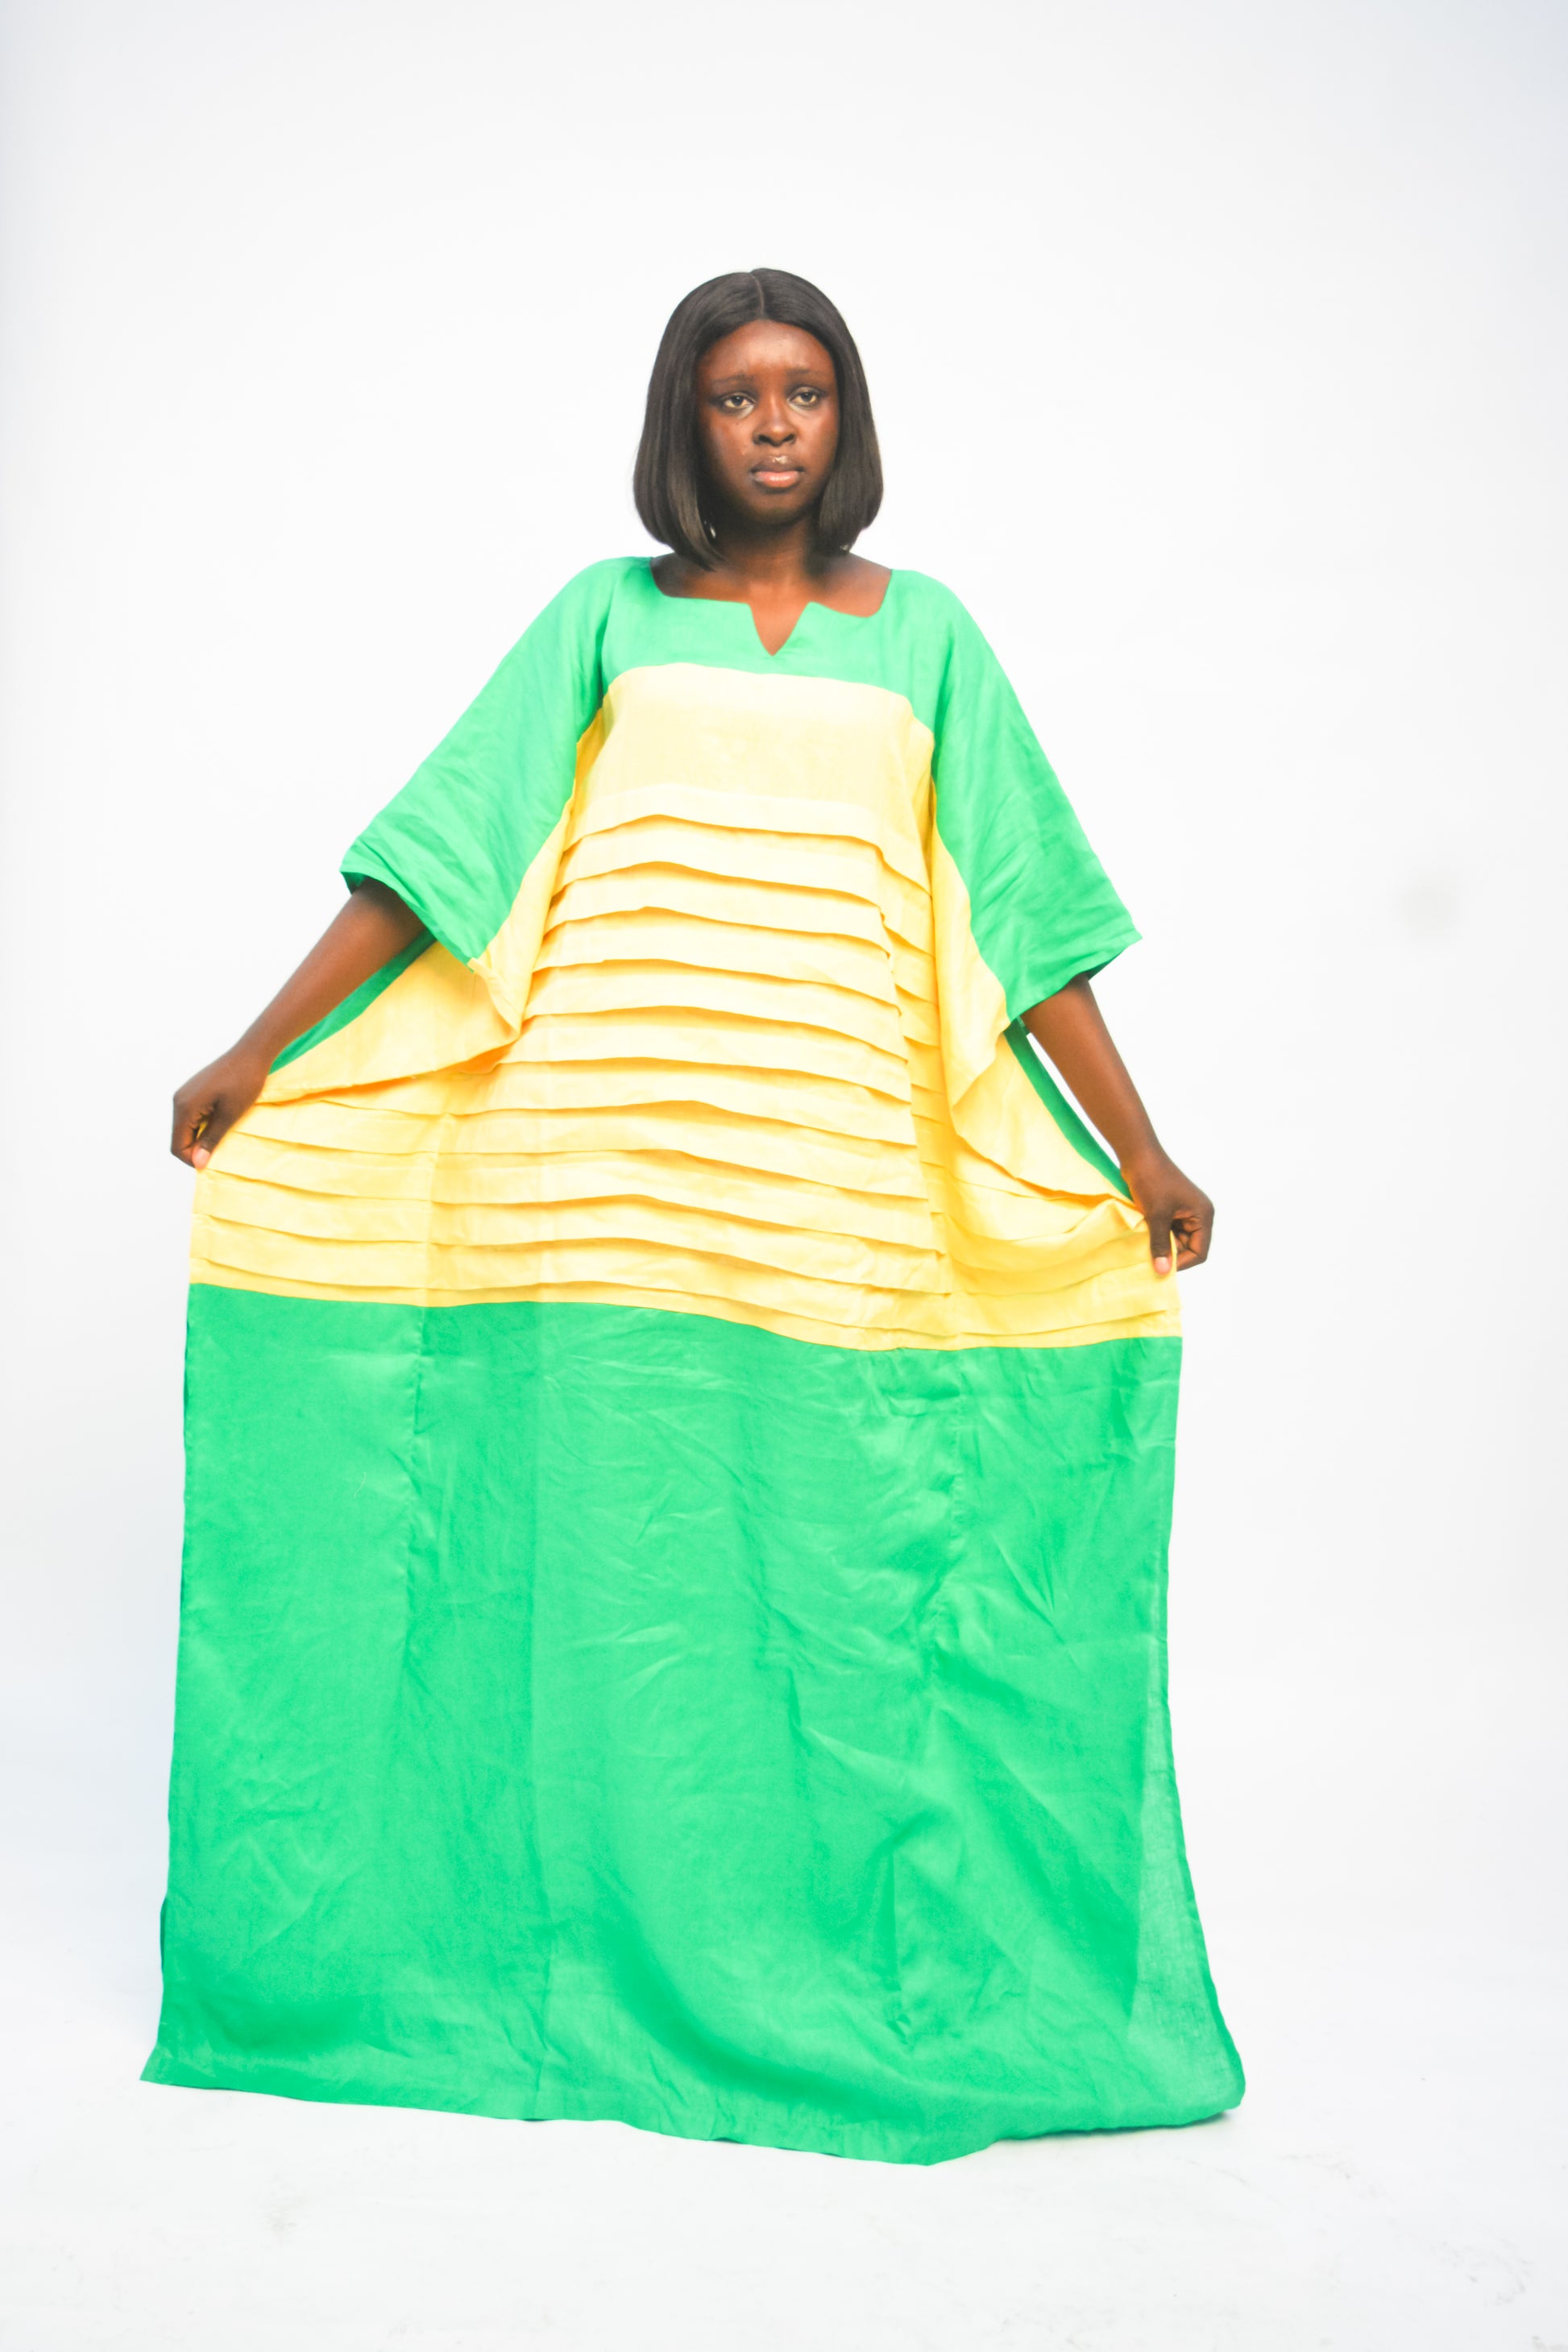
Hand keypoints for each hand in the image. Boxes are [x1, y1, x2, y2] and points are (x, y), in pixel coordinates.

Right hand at [171, 1045, 271, 1169]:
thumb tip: (197, 1163)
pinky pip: (191, 1116)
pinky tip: (221, 1121)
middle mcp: (179, 1100)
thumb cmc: (244, 1083)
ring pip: (186, 1127)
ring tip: (223, 1134)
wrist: (251, 1054)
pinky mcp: (193, 1090)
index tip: (214, 1160)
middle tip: (221, 1149)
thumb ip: (211, 1140)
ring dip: (201, 1137)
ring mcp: (184, 1094)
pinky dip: (203, 1125)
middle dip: (197, 1148)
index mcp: (184, 1107)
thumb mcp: (229, 1116)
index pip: (177, 1146)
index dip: (193, 1159)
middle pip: (179, 1138)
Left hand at [1121, 1149, 1213, 1276]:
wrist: (1138, 1154)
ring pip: (1175, 1240)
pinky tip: (1142, 1237)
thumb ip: (1160, 1244)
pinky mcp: (1170, 1209)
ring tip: (1144, 1246)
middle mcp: (1197, 1215)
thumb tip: (1163, 1271)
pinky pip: (1167, 1230)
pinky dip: (1156, 1235)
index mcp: (1203, 1215)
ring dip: (1161, 1244)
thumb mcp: (1156, 1215)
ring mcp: (1183, 1212)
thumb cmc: (1152, 1181)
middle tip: (1149, 1258)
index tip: (1161, 1267)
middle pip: (1188, 1247)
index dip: (1182, 1262)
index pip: (1199, 1251)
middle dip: (1170, 1253)